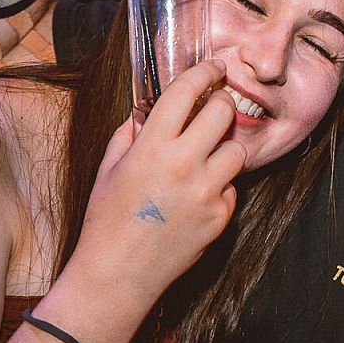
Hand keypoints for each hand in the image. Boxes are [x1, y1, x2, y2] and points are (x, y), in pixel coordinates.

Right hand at [67, 60, 244, 300]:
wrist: (118, 274)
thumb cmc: (107, 220)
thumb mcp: (109, 169)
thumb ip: (130, 135)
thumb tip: (146, 114)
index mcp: (152, 146)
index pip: (187, 92)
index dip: (205, 72)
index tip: (214, 68)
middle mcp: (184, 164)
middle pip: (224, 113)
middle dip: (221, 105)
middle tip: (214, 110)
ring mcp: (206, 192)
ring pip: (236, 152)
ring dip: (223, 149)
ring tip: (203, 160)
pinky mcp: (219, 217)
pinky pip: (232, 190)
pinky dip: (220, 189)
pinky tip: (197, 199)